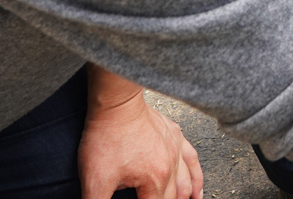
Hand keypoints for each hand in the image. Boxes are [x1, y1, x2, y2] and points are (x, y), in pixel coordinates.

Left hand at [79, 67, 202, 198]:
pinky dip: (197, 177)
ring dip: (188, 198)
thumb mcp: (95, 181)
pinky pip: (192, 159)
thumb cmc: (107, 136)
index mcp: (154, 179)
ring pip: (188, 183)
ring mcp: (175, 149)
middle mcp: (171, 166)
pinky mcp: (175, 135)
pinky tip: (197, 186)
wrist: (116, 103)